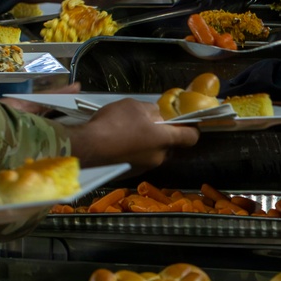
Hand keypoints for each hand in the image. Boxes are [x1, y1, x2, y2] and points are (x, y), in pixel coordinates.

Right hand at [69, 99, 198, 171]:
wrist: (88, 148)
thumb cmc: (115, 123)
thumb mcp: (135, 107)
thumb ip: (152, 111)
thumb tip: (158, 115)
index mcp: (164, 140)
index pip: (191, 137)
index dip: (192, 128)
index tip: (186, 120)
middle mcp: (158, 157)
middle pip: (170, 146)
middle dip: (164, 135)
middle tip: (152, 123)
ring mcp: (144, 167)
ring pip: (154, 153)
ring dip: (148, 144)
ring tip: (131, 131)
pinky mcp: (130, 173)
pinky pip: (139, 160)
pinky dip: (135, 152)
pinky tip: (121, 142)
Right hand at [178, 0, 278, 11]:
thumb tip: (198, 8)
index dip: (186, 0)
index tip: (176, 9)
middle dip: (197, 8)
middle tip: (188, 18)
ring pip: (212, 4)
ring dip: (209, 12)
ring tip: (200, 21)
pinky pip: (223, 7)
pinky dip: (220, 12)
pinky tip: (217, 18)